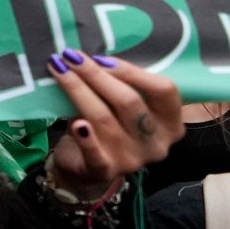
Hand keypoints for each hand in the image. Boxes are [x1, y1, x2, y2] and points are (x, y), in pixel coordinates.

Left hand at [45, 53, 183, 198]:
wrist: (85, 169)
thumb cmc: (108, 127)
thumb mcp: (122, 108)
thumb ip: (120, 87)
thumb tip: (92, 57)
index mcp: (170, 123)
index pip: (164, 90)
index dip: (132, 71)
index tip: (100, 58)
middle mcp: (156, 143)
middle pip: (129, 101)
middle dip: (96, 75)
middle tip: (70, 56)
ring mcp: (132, 160)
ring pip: (104, 118)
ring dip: (78, 91)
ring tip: (59, 70)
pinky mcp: (105, 172)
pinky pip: (95, 154)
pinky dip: (86, 138)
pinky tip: (76, 124)